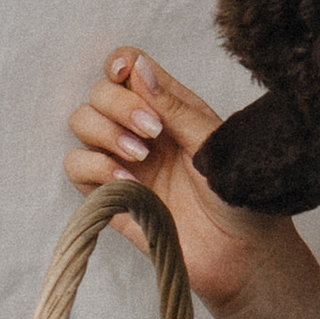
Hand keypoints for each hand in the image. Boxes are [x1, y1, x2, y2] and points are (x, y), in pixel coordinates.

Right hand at [64, 48, 297, 317]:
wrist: (243, 254)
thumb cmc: (240, 196)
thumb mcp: (213, 142)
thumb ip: (174, 107)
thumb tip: (138, 68)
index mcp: (170, 109)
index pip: (128, 68)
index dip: (120, 64)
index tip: (124, 74)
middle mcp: (142, 130)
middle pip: (99, 93)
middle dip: (117, 105)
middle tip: (151, 132)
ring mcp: (124, 162)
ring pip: (81, 124)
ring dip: (104, 133)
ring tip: (141, 158)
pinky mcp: (111, 195)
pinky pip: (76, 167)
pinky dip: (94, 167)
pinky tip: (126, 181)